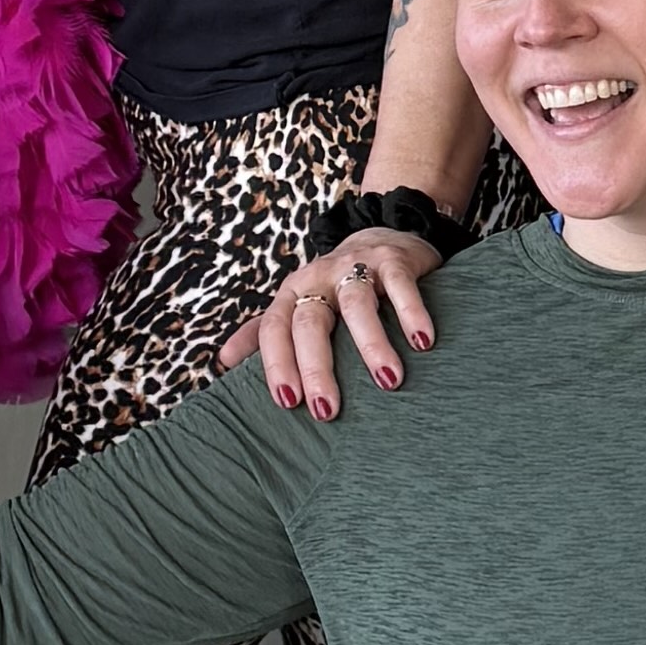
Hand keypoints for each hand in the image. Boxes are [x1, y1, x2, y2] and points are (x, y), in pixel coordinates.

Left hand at [227, 222, 443, 416]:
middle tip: (328, 410)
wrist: (384, 235)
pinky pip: (401, 287)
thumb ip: (263, 333)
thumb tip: (223, 363)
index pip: (274, 329)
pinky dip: (411, 314)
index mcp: (292, 293)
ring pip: (357, 305)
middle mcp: (319, 278)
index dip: (276, 364)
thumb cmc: (336, 284)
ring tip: (387, 381)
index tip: (287, 402)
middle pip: (311, 322)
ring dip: (371, 344)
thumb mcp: (298, 304)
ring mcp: (357, 266)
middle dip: (317, 367)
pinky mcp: (394, 259)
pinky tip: (423, 342)